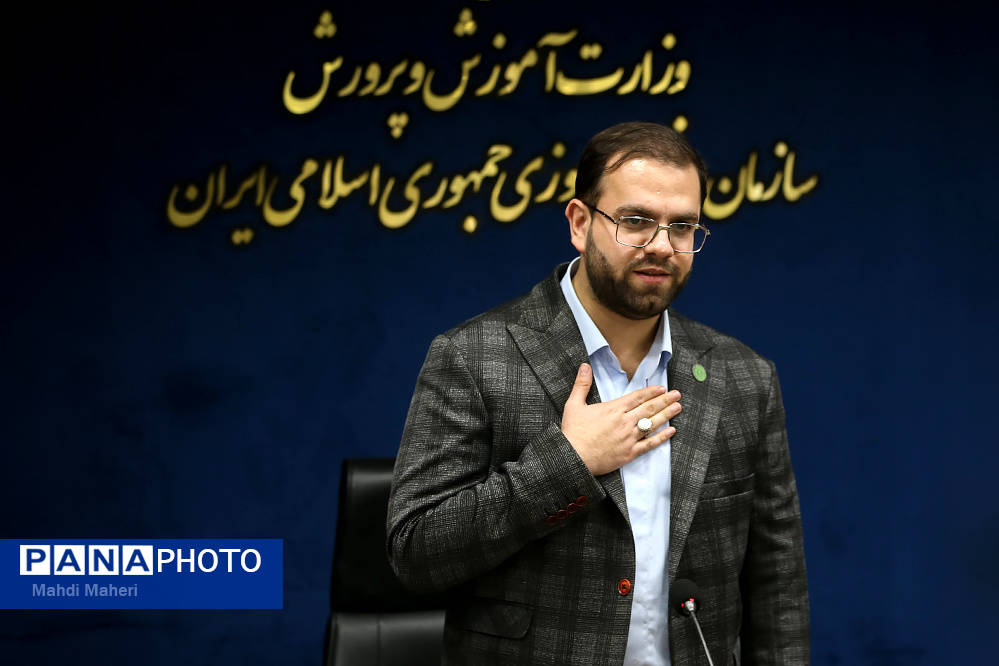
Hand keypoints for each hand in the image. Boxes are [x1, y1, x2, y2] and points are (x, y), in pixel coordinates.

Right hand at [560, 363, 680, 475]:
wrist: (574, 457)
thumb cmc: (573, 432)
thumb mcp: (574, 405)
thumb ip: (582, 385)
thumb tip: (584, 366)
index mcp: (613, 409)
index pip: (637, 397)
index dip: (651, 392)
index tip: (662, 388)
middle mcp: (624, 421)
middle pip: (649, 408)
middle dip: (665, 400)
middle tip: (677, 394)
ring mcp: (629, 438)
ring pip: (652, 424)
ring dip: (667, 415)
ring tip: (678, 407)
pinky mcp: (629, 453)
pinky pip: (649, 444)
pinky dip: (661, 438)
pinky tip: (671, 432)